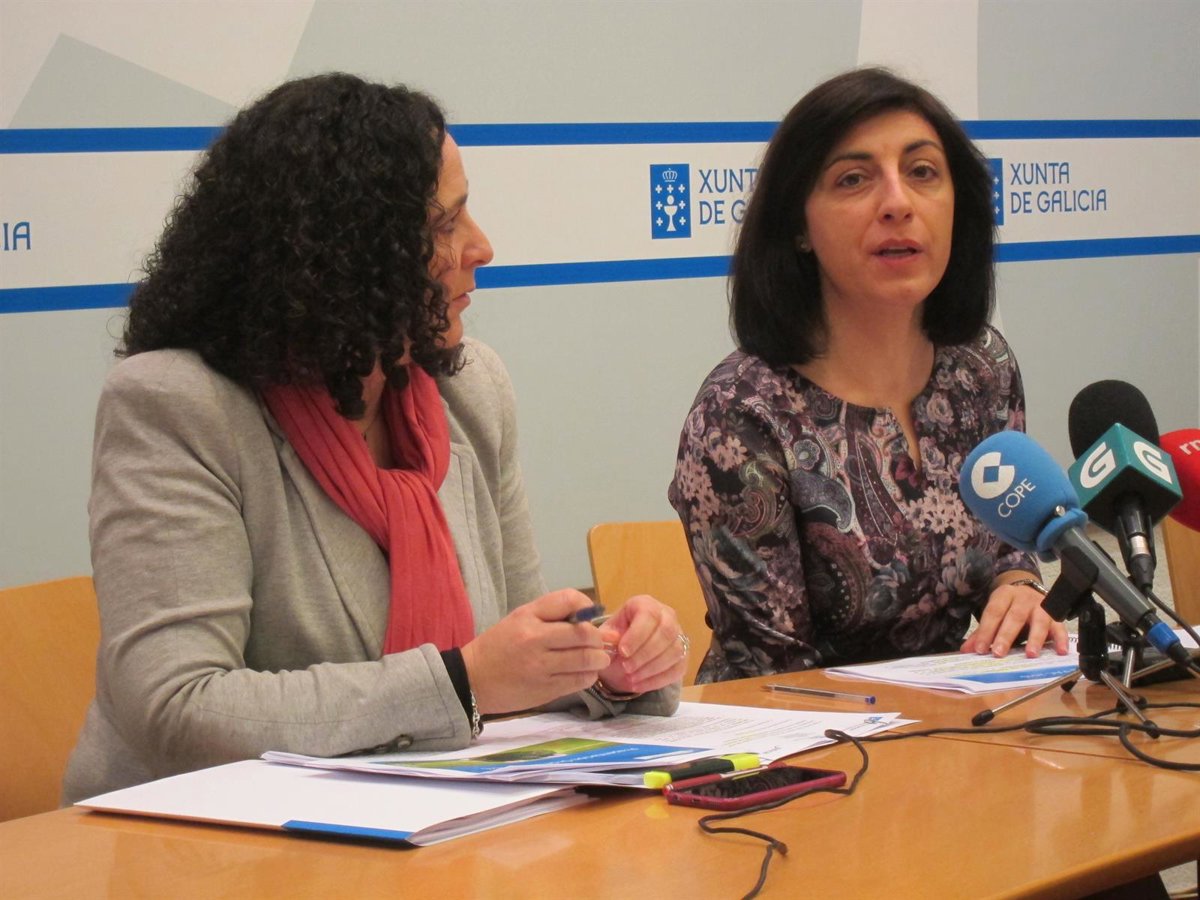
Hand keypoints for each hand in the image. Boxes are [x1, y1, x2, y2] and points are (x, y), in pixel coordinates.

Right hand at [461, 590, 611, 714]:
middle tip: (599, 642)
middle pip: (583, 634)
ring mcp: (541, 667)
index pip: (569, 600)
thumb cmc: (499, 645)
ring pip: (585, 660)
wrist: (472, 680)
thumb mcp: (519, 619)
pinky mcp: (545, 690)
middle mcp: (535, 640)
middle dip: (598, 638)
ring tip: (598, 659)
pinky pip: (579, 681)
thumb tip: (591, 617)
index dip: (587, 607)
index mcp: (527, 617)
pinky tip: (585, 673)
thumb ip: (551, 614)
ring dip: (598, 659)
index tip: (588, 616)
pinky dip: (589, 676)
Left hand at [594, 594, 686, 694]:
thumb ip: (606, 636)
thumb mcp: (606, 635)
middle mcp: (667, 616)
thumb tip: (609, 638)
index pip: (649, 615)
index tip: (623, 652)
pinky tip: (640, 686)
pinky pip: (677, 669)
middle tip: (626, 668)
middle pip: (666, 633)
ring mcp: (678, 635)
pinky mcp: (683, 656)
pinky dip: (658, 680)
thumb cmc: (616, 639)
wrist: (625, 654)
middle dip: (645, 654)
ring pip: (675, 651)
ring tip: (631, 679)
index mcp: (646, 604)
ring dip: (652, 669)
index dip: (637, 635)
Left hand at [961, 579, 1069, 657]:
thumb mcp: (995, 613)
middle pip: (1014, 617)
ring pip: (1039, 621)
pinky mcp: (1056, 615)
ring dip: (1035, 638)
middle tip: (999, 653)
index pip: (993, 613)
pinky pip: (1060, 627)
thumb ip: (982, 632)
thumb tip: (966, 650)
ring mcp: (1042, 606)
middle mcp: (1023, 599)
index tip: (980, 649)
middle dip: (1006, 636)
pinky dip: (1061, 639)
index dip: (986, 631)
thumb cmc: (1009, 608)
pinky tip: (1059, 651)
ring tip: (1030, 655)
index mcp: (1004, 595)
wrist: (1030, 591)